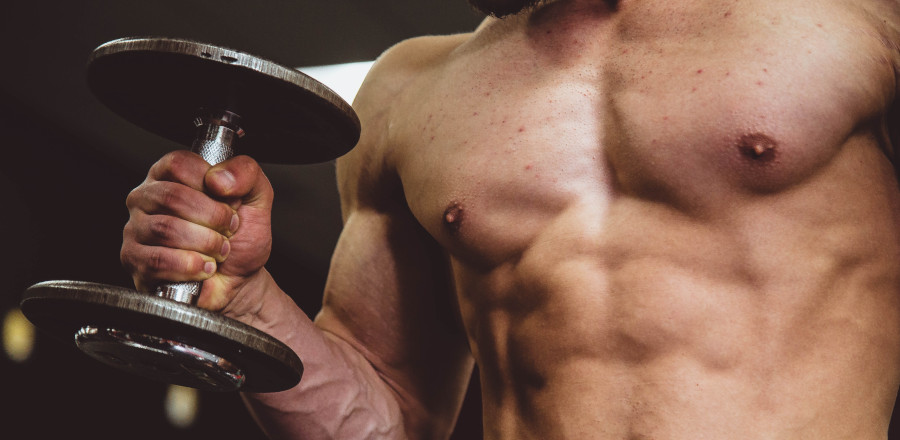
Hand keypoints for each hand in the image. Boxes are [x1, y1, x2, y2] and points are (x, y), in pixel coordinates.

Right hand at [121, 150, 273, 314]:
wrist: (240, 280)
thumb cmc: (241, 238)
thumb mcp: (256, 198)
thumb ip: (246, 172)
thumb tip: (218, 178)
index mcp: (170, 174)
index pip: (178, 164)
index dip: (212, 186)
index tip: (230, 203)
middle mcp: (147, 197)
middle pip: (172, 197)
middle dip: (213, 218)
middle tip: (229, 230)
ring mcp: (136, 228)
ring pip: (166, 229)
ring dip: (206, 243)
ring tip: (219, 250)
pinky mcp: (135, 260)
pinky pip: (159, 261)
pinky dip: (191, 266)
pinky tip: (204, 267)